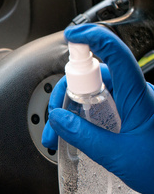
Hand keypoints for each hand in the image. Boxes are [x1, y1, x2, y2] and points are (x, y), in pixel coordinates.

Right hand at [42, 24, 153, 193]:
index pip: (115, 52)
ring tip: (58, 134)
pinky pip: (101, 104)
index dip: (92, 37)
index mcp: (138, 95)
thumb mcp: (119, 156)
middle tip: (54, 120)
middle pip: (93, 75)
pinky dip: (82, 115)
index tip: (72, 36)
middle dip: (65, 94)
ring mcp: (132, 103)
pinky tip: (74, 133)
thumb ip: (85, 136)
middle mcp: (135, 93)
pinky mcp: (129, 114)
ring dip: (71, 108)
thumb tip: (58, 118)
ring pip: (94, 91)